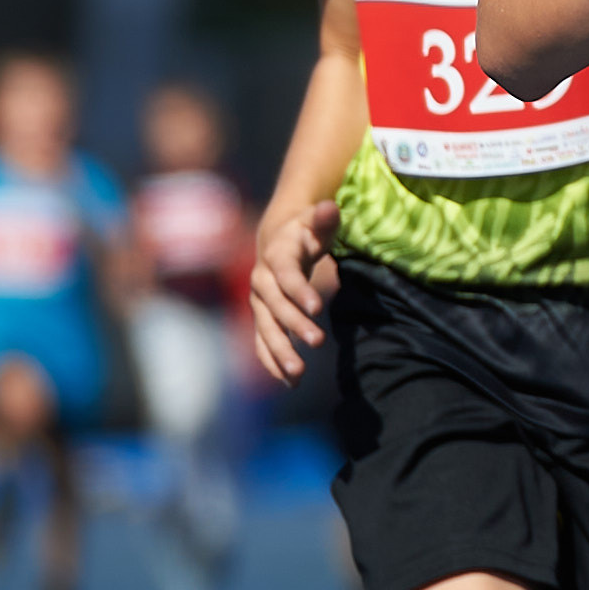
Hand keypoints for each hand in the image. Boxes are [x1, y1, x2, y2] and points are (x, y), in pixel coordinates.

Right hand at [252, 200, 339, 385]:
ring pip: (266, 331)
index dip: (300, 290)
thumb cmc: (304, 232)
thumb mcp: (316, 221)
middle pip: (275, 308)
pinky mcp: (263, 320)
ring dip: (280, 353)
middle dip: (294, 325)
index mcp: (276, 257)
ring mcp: (260, 304)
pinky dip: (273, 363)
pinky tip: (288, 383)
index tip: (319, 307)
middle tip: (318, 342)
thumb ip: (324, 218)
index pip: (287, 276)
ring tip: (299, 375)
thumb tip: (329, 207)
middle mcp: (262, 283)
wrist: (278, 243)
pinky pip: (263, 344)